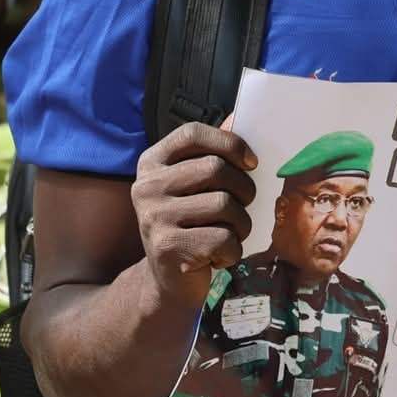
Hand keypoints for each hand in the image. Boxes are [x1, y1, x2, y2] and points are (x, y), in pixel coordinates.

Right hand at [131, 122, 258, 309]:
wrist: (167, 280)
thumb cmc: (190, 225)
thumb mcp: (192, 187)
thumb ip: (210, 155)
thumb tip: (239, 116)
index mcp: (152, 163)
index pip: (192, 133)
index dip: (229, 142)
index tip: (250, 162)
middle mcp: (146, 185)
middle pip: (215, 169)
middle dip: (244, 190)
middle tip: (243, 206)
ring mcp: (153, 216)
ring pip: (225, 206)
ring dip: (241, 225)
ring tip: (229, 234)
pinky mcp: (167, 247)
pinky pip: (223, 239)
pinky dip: (233, 251)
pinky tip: (218, 256)